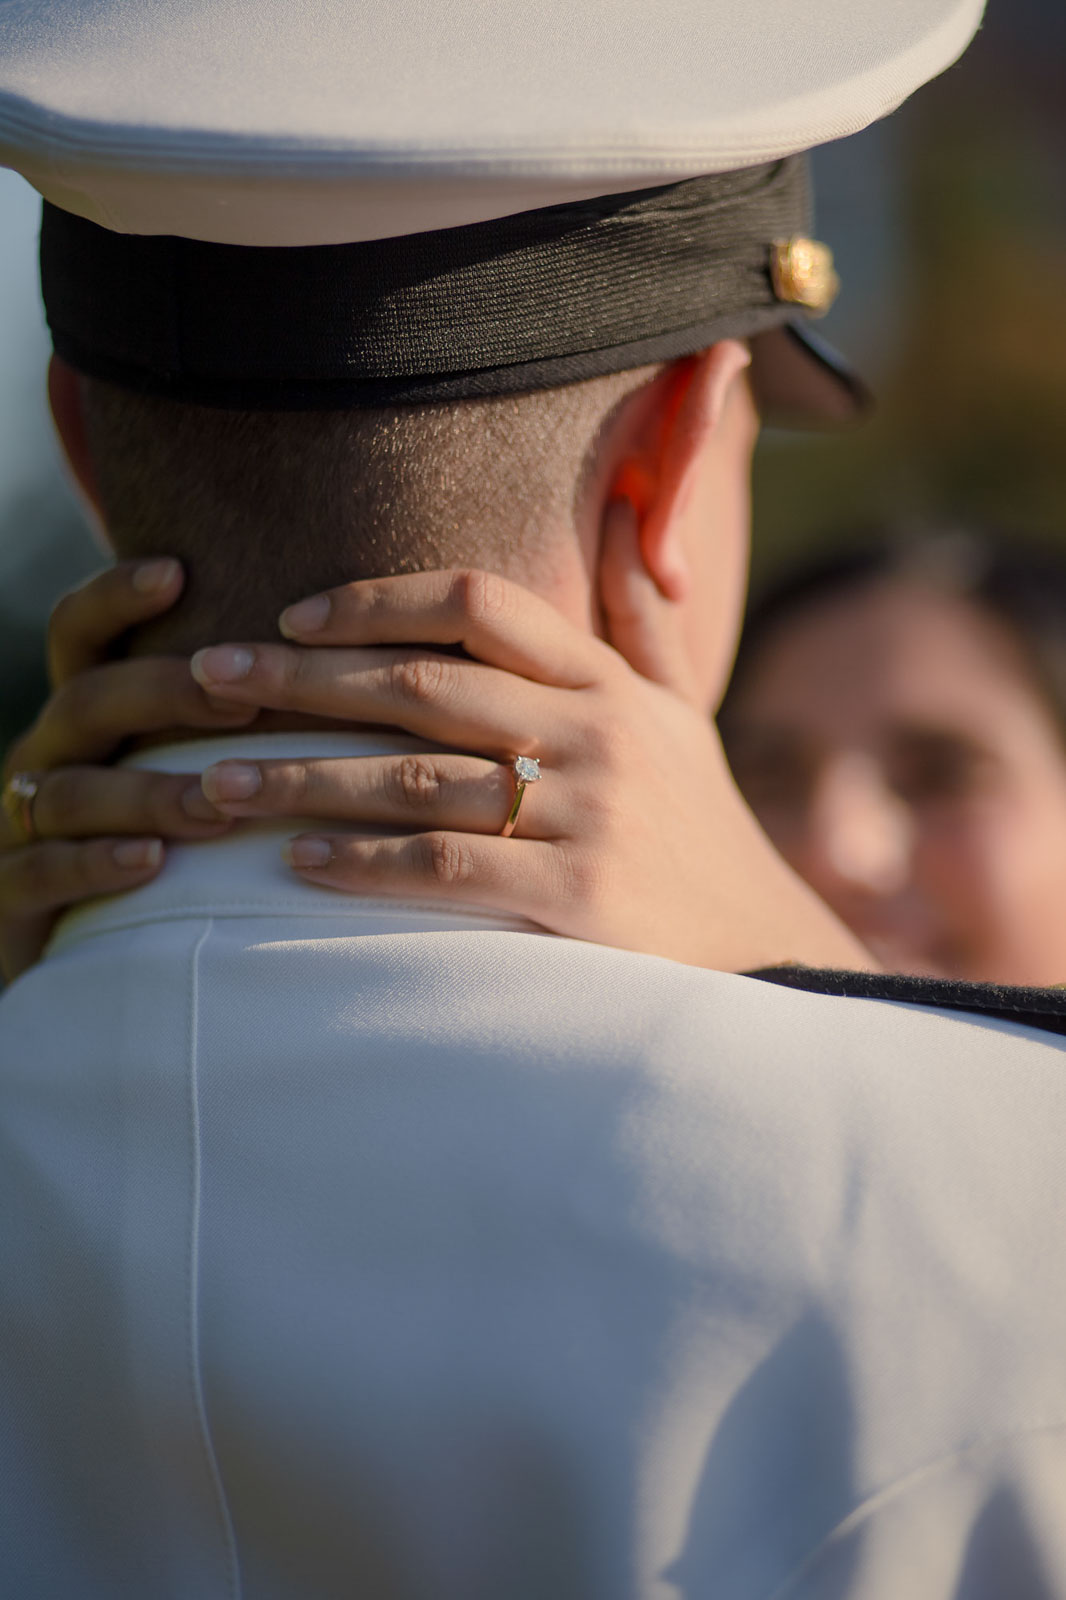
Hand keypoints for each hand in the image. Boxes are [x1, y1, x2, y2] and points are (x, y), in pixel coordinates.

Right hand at [0, 559, 252, 980]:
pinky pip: (42, 872)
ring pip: (73, 791)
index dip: (116, 596)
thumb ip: (227, 717)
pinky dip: (96, 863)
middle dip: (164, 694)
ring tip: (217, 802)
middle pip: (88, 701)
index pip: (81, 633)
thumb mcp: (189, 768)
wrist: (103, 963)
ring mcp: (20, 825)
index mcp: (85, 714)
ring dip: (149, 792)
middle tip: (243, 698)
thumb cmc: (174, 848)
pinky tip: (150, 862)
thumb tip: (320, 657)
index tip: (177, 570)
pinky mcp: (11, 899)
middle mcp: (47, 756)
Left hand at [188, 505, 870, 972]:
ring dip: (304, 779)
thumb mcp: (681, 713)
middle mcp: (598, 735)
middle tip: (207, 678)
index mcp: (609, 681)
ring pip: (416, 780)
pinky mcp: (581, 898)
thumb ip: (641, 619)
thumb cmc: (697, 824)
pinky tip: (298, 864)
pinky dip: (364, 864)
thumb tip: (623, 507)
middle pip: (423, 685)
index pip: (479, 603)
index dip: (375, 600)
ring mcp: (591, 815)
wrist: (762, 945)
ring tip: (219, 783)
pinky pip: (446, 868)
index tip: (292, 617)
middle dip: (302, 681)